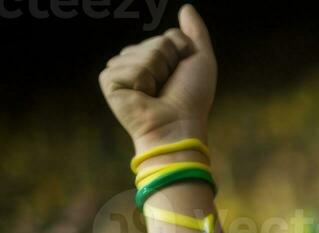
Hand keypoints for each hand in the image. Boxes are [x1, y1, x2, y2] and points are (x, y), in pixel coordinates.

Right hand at [98, 4, 216, 150]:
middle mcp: (134, 60)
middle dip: (170, 64)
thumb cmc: (191, 99)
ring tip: (156, 94)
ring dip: (158, 74)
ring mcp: (120, 70)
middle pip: (157, 43)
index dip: (183, 56)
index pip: (169, 37)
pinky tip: (142, 97)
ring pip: (144, 52)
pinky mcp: (109, 81)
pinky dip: (142, 80)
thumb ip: (194, 33)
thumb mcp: (200, 61)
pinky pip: (130, 66)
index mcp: (154, 56)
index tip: (182, 78)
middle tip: (168, 88)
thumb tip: (187, 7)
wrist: (178, 126)